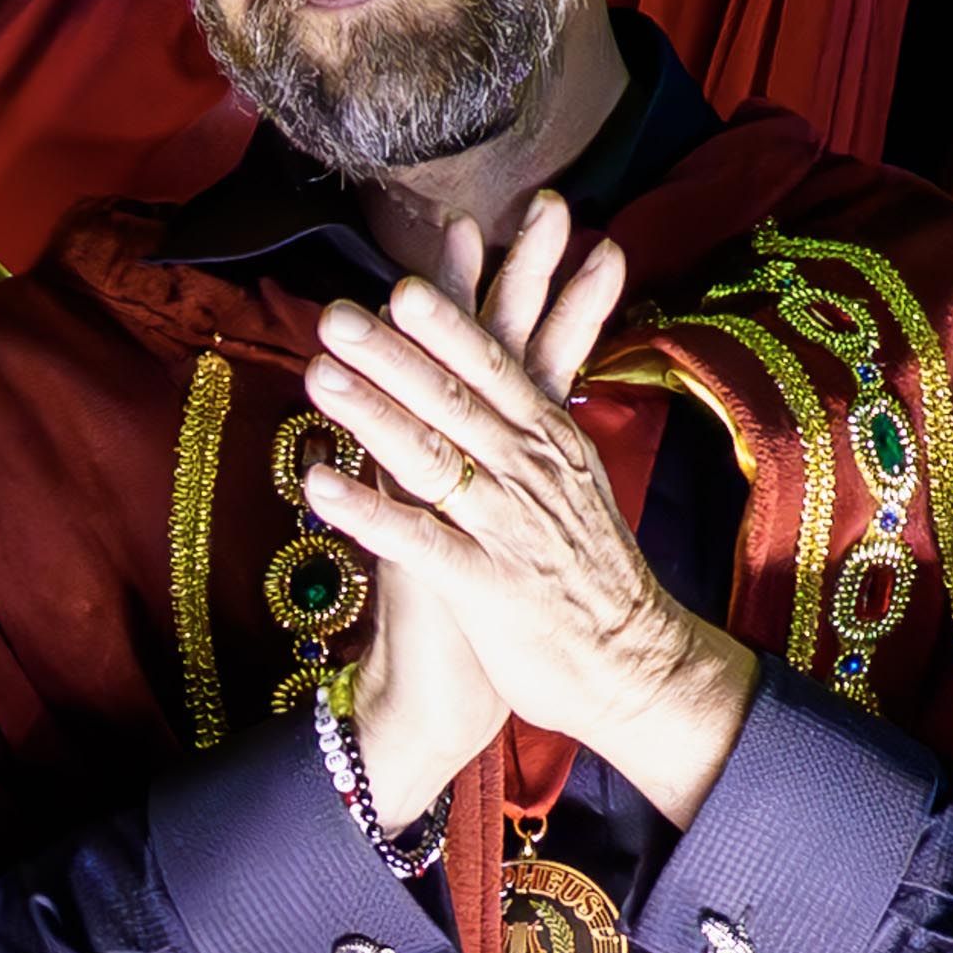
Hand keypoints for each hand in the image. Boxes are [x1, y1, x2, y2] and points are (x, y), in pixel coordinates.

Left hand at [297, 191, 745, 822]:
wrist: (635, 668)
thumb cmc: (593, 575)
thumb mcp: (574, 484)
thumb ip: (533, 428)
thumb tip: (509, 372)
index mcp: (548, 442)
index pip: (493, 369)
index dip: (447, 325)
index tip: (403, 284)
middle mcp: (527, 473)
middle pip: (451, 399)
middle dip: (391, 352)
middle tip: (336, 312)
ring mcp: (506, 527)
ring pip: (430, 457)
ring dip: (371, 414)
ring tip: (317, 376)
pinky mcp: (487, 585)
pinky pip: (418, 541)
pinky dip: (369, 511)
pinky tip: (318, 486)